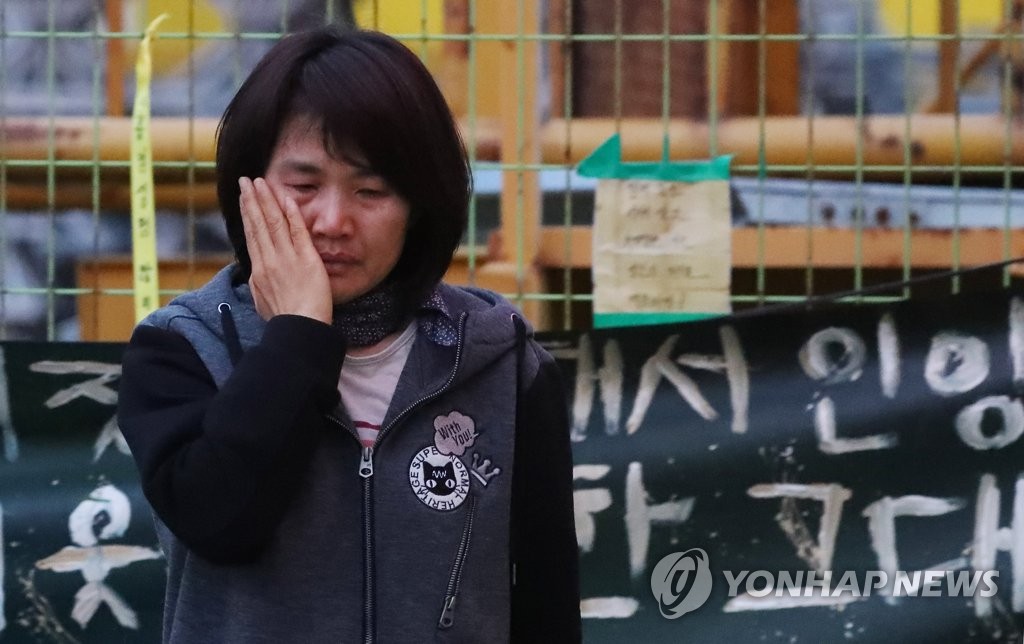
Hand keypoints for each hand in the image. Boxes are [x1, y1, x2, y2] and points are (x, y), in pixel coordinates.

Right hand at [239, 177, 331, 322]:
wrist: (299, 328)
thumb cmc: (286, 321)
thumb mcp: (263, 301)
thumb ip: (260, 284)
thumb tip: (256, 275)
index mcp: (259, 270)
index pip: (252, 235)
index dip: (247, 214)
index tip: (244, 199)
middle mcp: (269, 260)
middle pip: (258, 224)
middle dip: (252, 200)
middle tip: (246, 180)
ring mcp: (287, 258)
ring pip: (273, 223)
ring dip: (267, 200)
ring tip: (261, 182)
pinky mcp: (306, 259)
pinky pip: (297, 232)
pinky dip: (291, 214)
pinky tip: (286, 198)